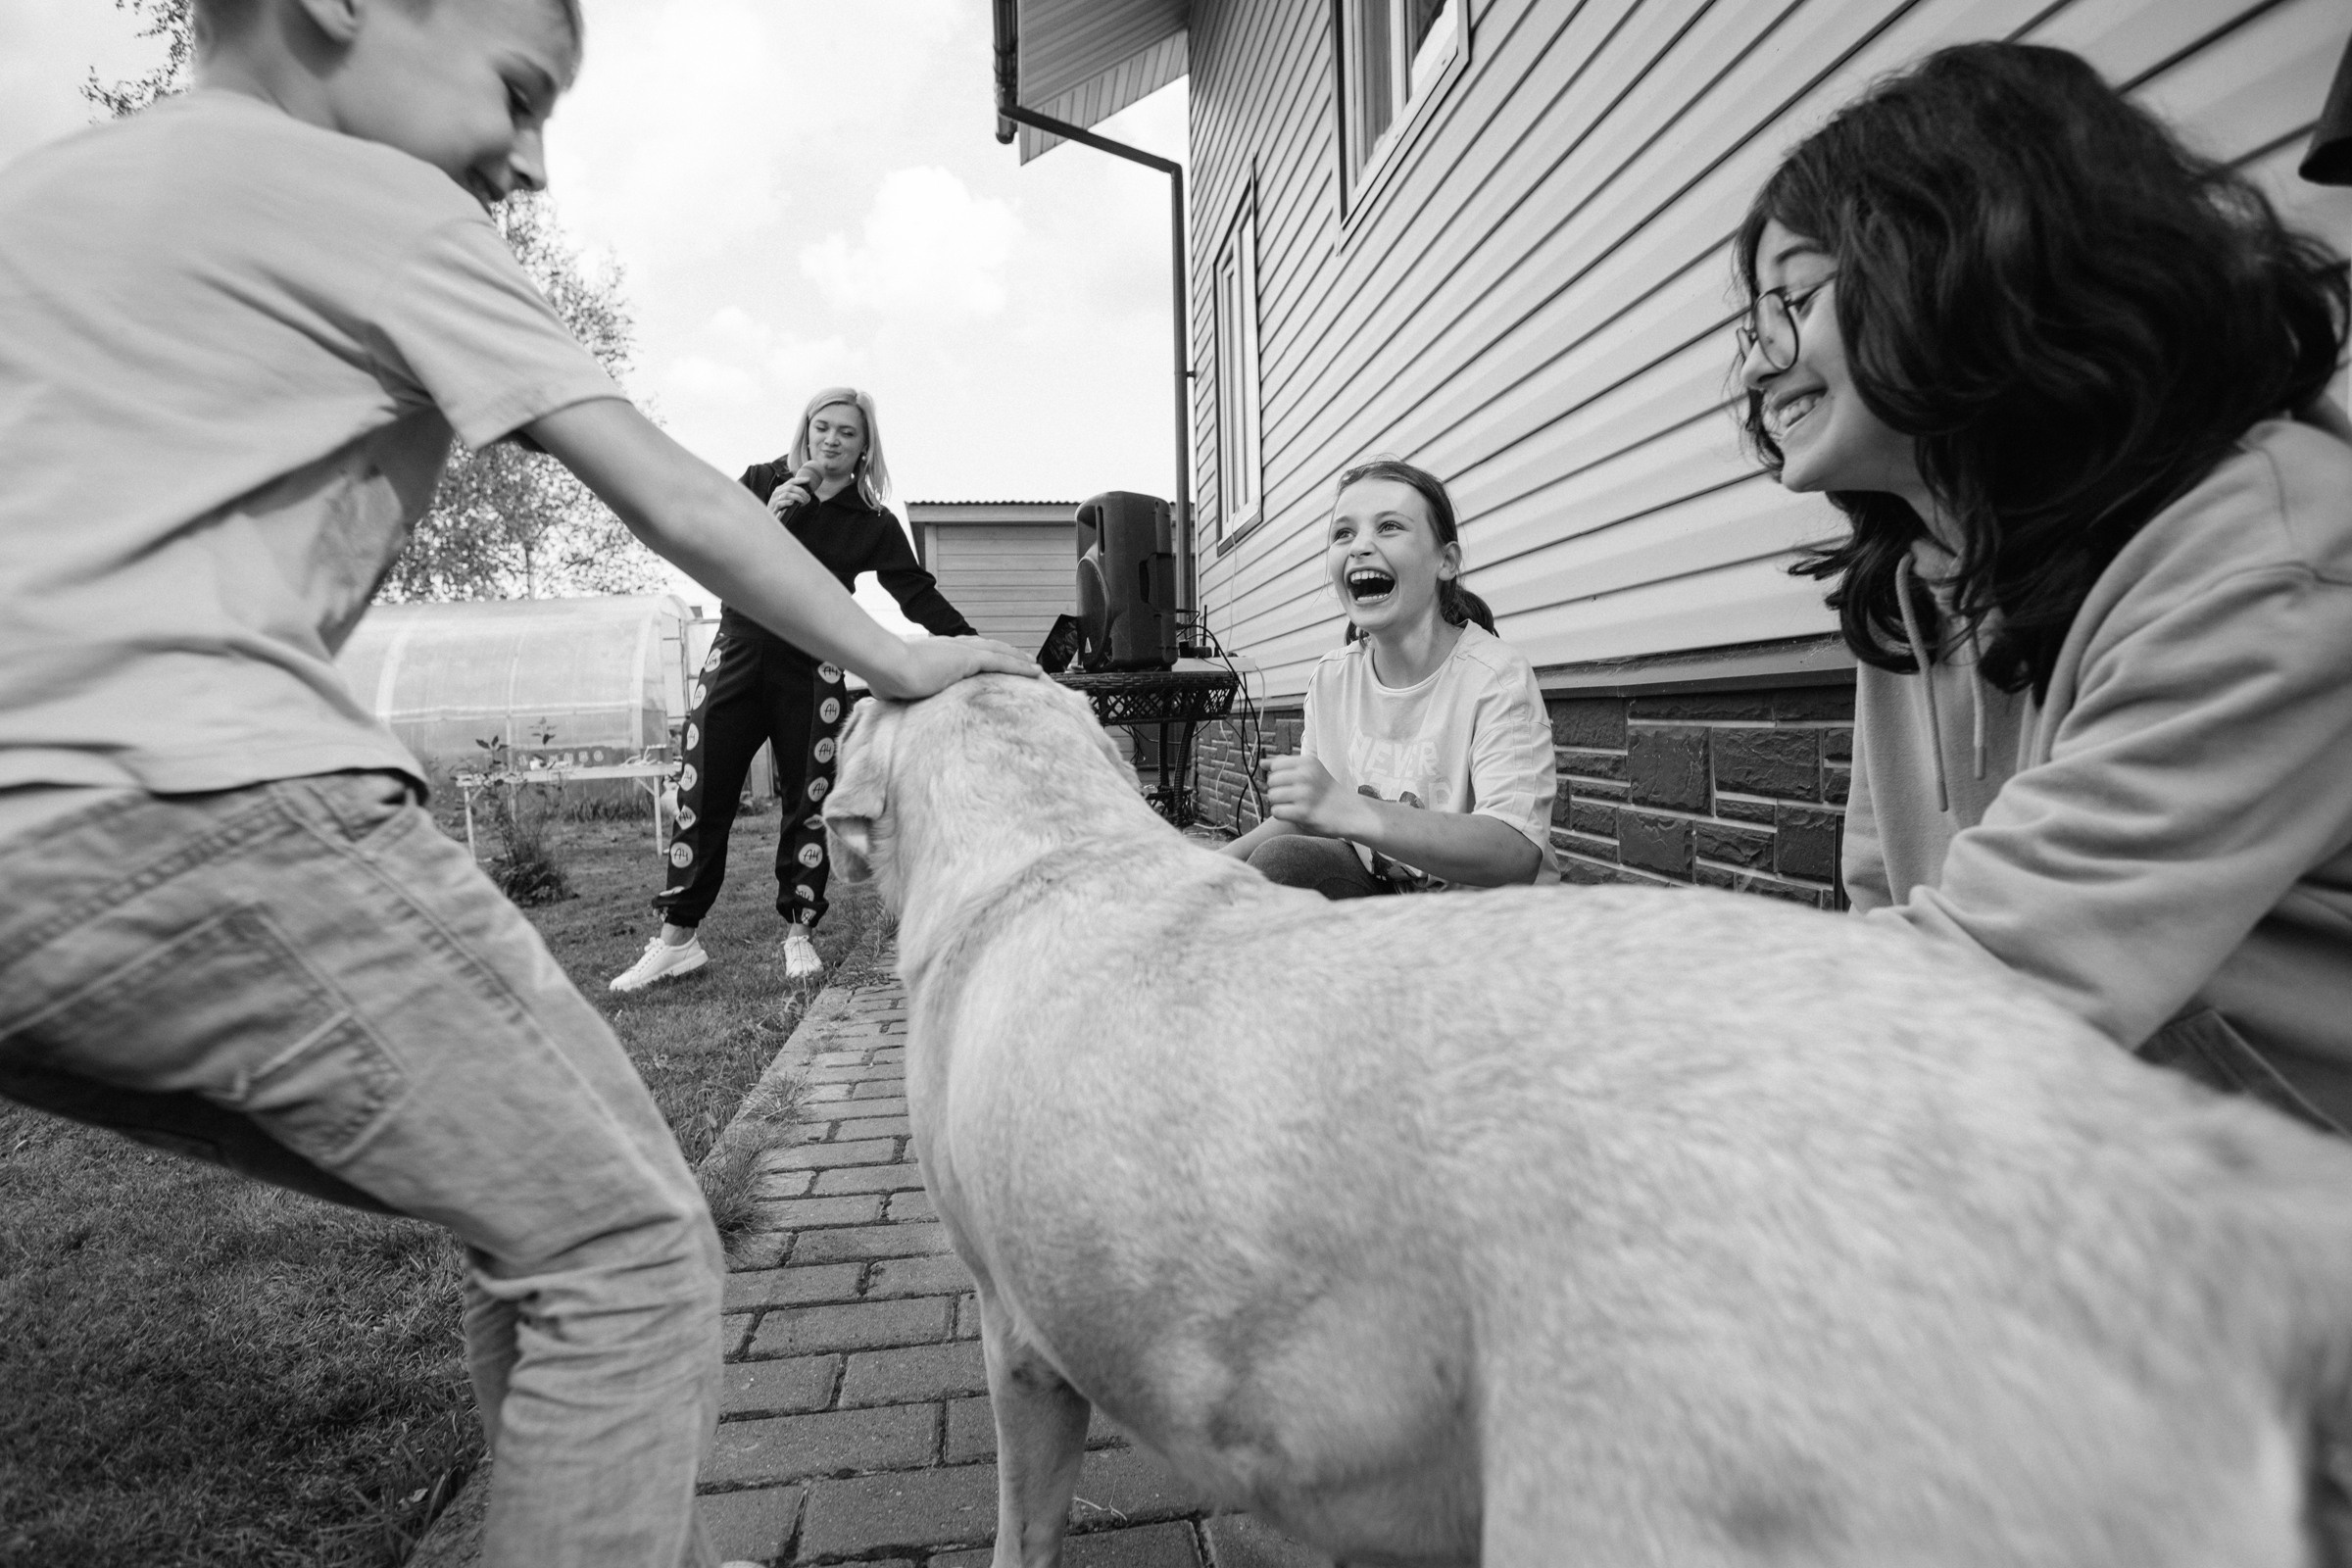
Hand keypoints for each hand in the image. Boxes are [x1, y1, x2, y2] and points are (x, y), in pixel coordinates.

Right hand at [767, 480, 813, 516]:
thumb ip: (795, 496)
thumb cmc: (781, 509)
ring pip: (786, 494)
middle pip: (790, 487)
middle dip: (801, 491)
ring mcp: (774, 499)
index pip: (791, 481)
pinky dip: (788, 502)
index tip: (808, 479)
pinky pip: (780, 503)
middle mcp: (777, 492)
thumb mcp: (788, 500)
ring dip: (797, 497)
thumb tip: (807, 496)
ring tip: (802, 501)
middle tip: (807, 497)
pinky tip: (792, 503)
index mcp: (780, 489)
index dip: (800, 480)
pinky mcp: (773, 507)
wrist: (770, 518)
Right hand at [869, 635, 1039, 699]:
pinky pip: (1002, 662)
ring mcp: (961, 651)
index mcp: (937, 650)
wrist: (885, 664)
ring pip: (1000, 653)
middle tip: (1023, 660)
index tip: (991, 660)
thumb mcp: (893, 683)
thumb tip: (885, 694)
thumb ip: (897, 687)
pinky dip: (1020, 666)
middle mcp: (952, 646)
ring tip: (1035, 667)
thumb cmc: (884, 674)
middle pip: (987, 647)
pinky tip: (1035, 671)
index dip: (981, 654)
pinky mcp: (969, 659)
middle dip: (1006, 654)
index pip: (966, 651)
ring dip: (1019, 659)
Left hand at [1264, 753, 1367, 838]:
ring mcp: (1305, 794)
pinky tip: (1294, 813)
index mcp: (1308, 762)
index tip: (1291, 784)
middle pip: (1271, 781)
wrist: (1349, 812)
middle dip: (1278, 790)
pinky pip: (1276, 812)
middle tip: (1294, 796)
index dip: (1279, 776)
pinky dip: (1282, 814)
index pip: (1275, 766)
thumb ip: (1286, 765)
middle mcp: (1306, 775)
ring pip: (1272, 796)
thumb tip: (1262, 763)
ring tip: (1294, 805)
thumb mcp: (1310, 770)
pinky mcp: (1303, 813)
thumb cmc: (1325, 791)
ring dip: (1279, 803)